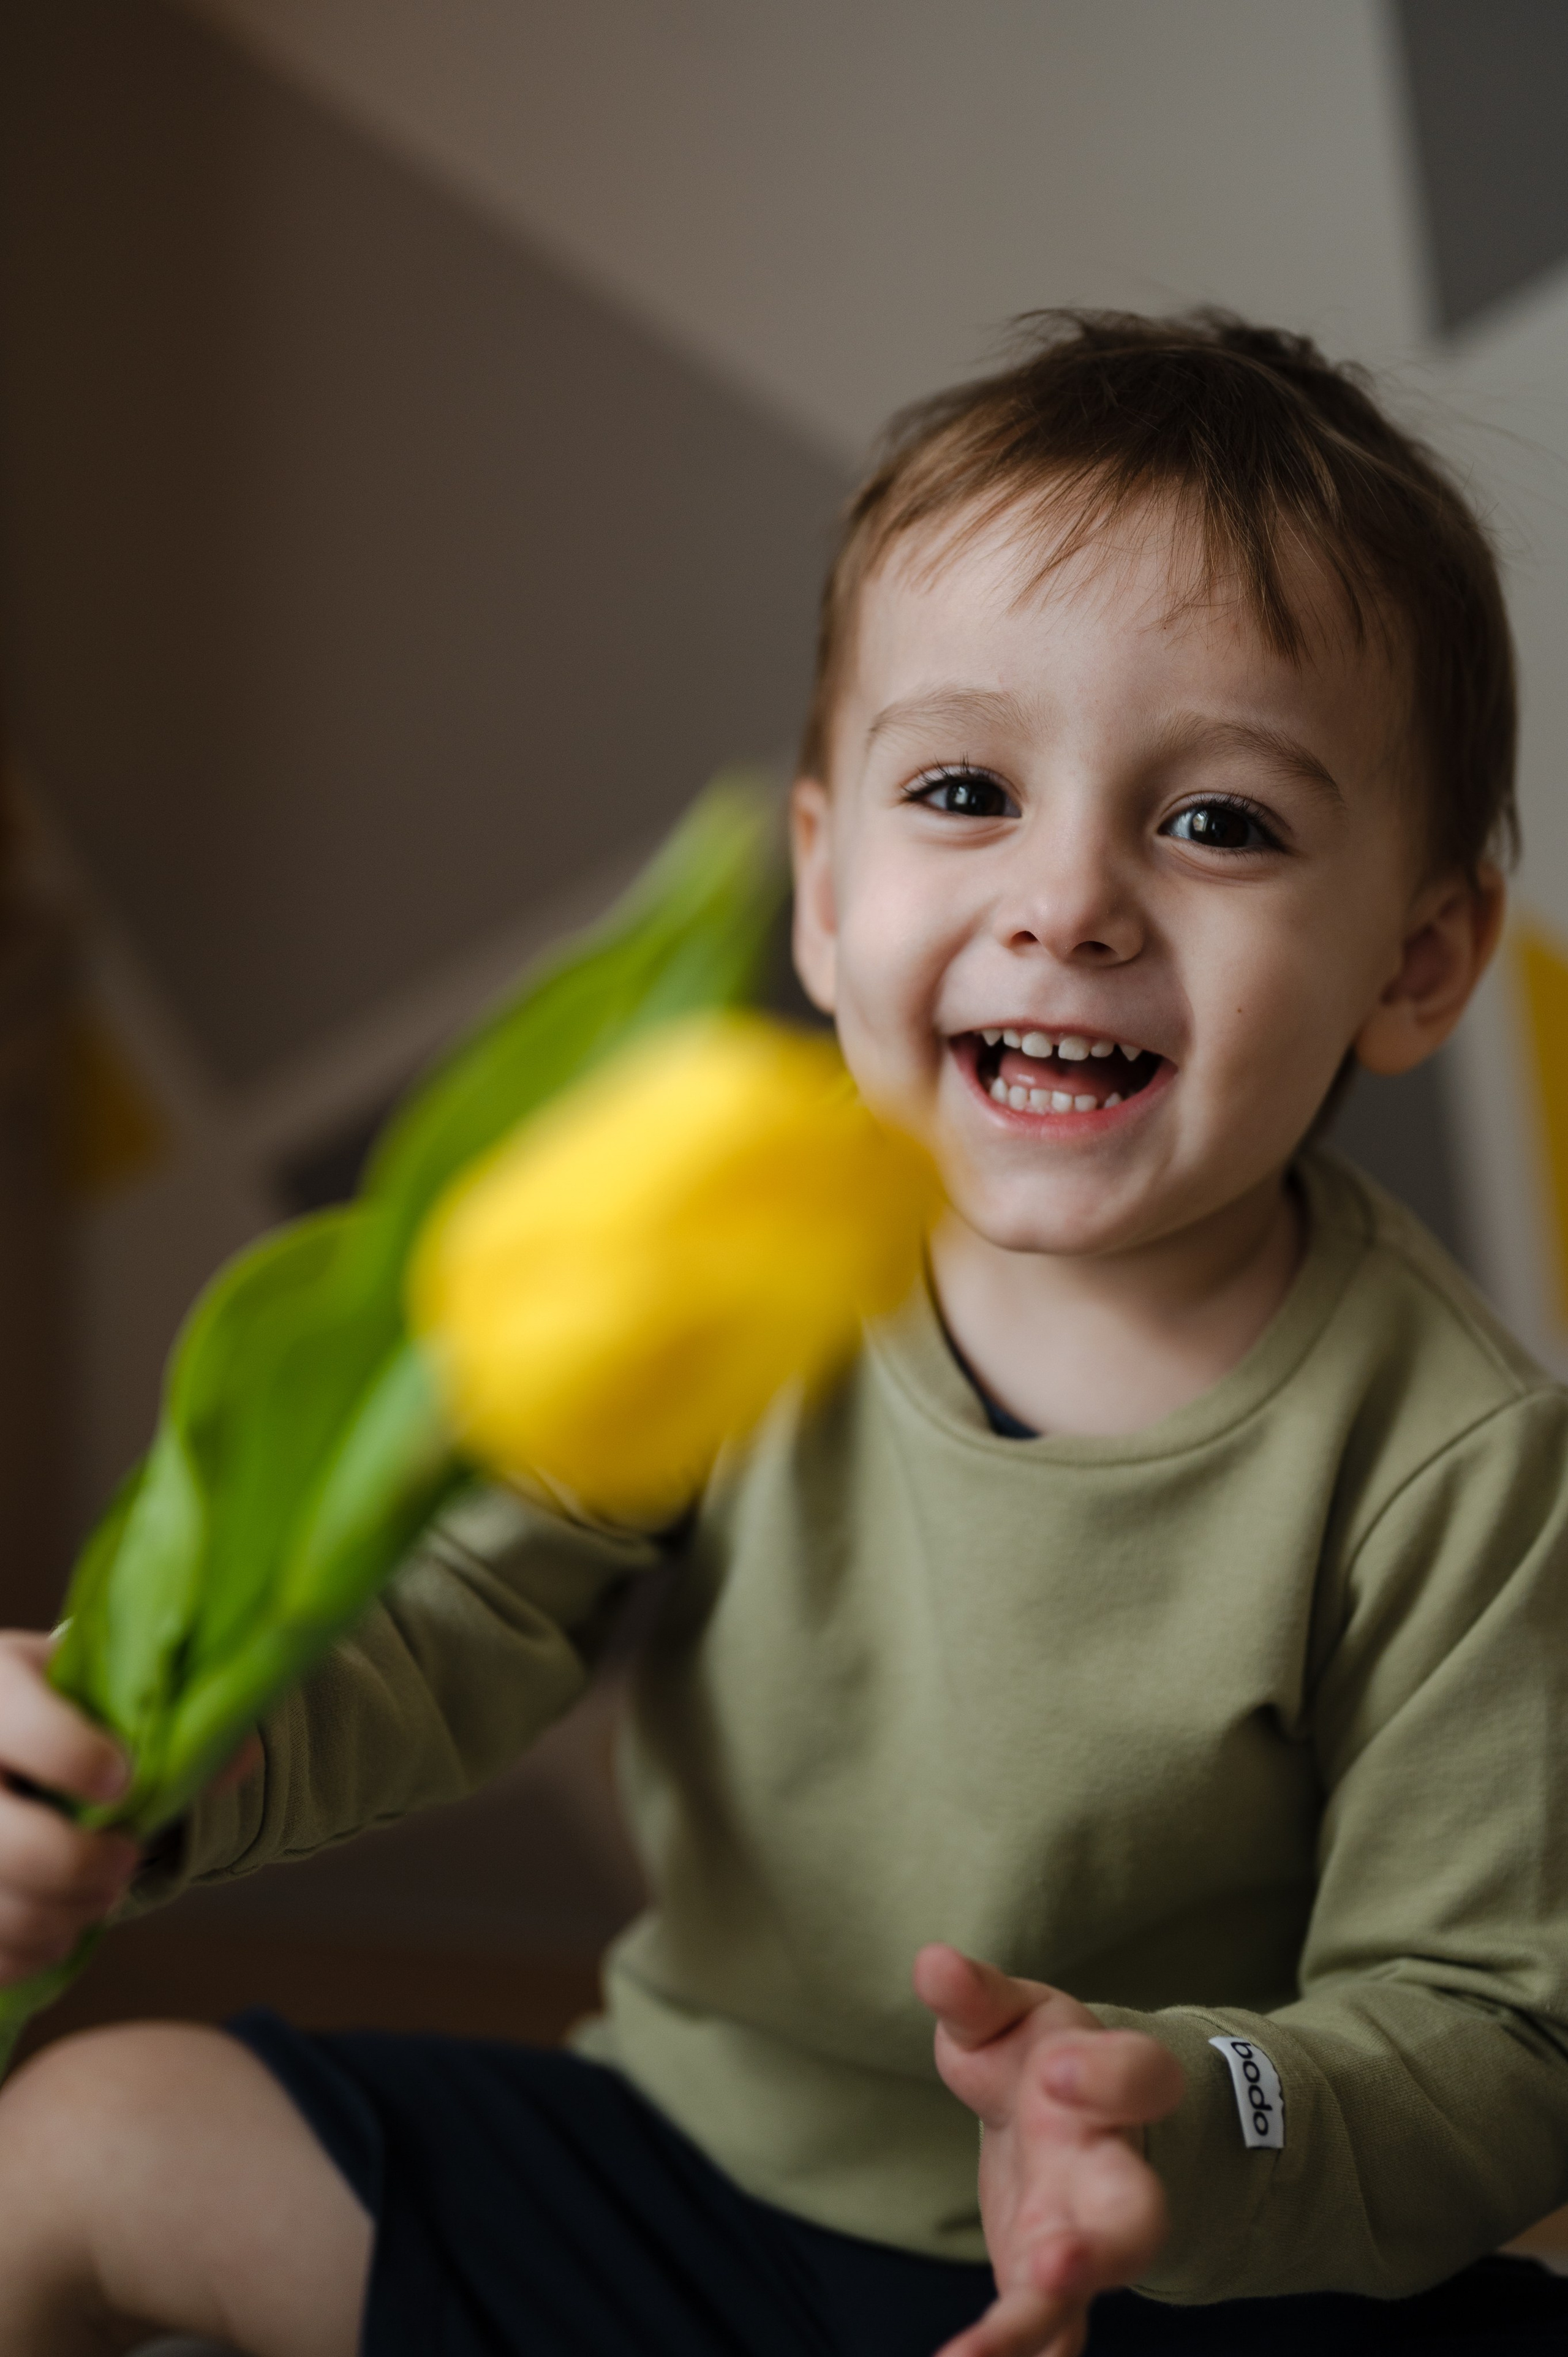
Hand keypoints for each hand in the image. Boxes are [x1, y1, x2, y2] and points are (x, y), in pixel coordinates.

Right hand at [0, 1634, 138, 1986]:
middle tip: (126, 1859)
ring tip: (102, 1898)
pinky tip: (61, 1929)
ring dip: (62, 1916)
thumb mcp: (102, 1694)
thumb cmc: (62, 1713)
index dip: (77, 1759)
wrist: (6, 1743)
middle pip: (7, 1842)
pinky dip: (29, 1953)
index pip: (26, 1727)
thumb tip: (241, 1758)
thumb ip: (169, 1718)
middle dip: (78, 1865)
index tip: (123, 1781)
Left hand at [915, 1945, 1182, 2356]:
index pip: (1141, 2077)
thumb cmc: (1031, 2056)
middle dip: (1103, 2247)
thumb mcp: (1005, 2014)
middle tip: (1054, 2265)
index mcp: (1105, 2087)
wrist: (1060, 2113)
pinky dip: (1010, 2353)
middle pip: (1137, 2218)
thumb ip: (972, 1996)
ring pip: (1084, 2293)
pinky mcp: (1051, 2287)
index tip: (1053, 2073)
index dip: (1105, 2077)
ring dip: (1036, 2325)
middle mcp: (1108, 2170)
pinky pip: (1045, 2332)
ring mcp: (1085, 2238)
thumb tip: (930, 1963)